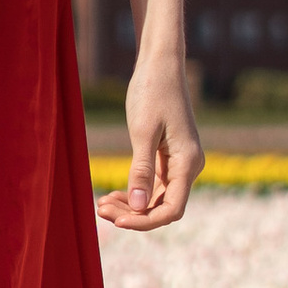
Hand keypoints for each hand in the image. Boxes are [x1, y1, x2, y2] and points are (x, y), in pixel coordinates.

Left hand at [97, 59, 203, 229]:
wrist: (159, 65)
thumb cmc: (152, 92)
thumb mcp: (143, 132)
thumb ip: (141, 170)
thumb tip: (137, 207)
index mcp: (188, 162)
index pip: (172, 209)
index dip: (145, 221)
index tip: (118, 222)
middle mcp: (188, 166)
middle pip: (162, 207)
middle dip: (132, 214)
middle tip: (99, 210)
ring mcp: (179, 163)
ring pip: (155, 198)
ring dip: (130, 206)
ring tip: (101, 205)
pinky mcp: (168, 158)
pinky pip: (152, 185)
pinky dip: (133, 193)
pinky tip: (111, 195)